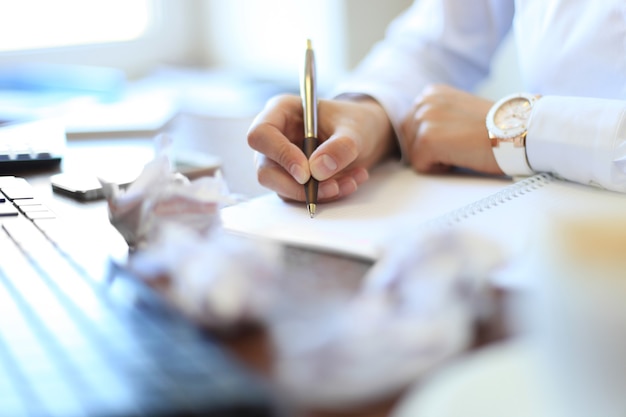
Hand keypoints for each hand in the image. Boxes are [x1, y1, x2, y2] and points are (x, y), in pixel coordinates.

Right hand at [247, 94, 395, 201]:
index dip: (280, 155)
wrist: (367, 135)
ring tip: (351, 181)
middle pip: (266, 171)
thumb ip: (340, 146)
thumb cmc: (356, 122)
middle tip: (332, 187)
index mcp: (281, 112)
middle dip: (299, 186)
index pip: (261, 135)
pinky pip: (300, 196)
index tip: (306, 173)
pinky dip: (326, 196)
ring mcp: (281, 162)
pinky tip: (350, 183)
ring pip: (283, 189)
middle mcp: (275, 138)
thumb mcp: (355, 129)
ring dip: (318, 193)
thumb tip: (317, 171)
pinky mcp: (293, 180)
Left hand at [400, 84, 501, 174]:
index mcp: (430, 93)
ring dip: (435, 159)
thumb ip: (437, 116)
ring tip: (461, 148)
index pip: (411, 127)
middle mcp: (423, 102)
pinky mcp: (426, 140)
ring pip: (413, 154)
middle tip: (460, 144)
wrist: (517, 132)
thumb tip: (416, 136)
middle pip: (409, 141)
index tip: (458, 136)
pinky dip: (440, 169)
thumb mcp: (459, 111)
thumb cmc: (494, 128)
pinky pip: (420, 166)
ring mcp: (423, 119)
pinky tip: (461, 156)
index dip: (433, 140)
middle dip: (430, 150)